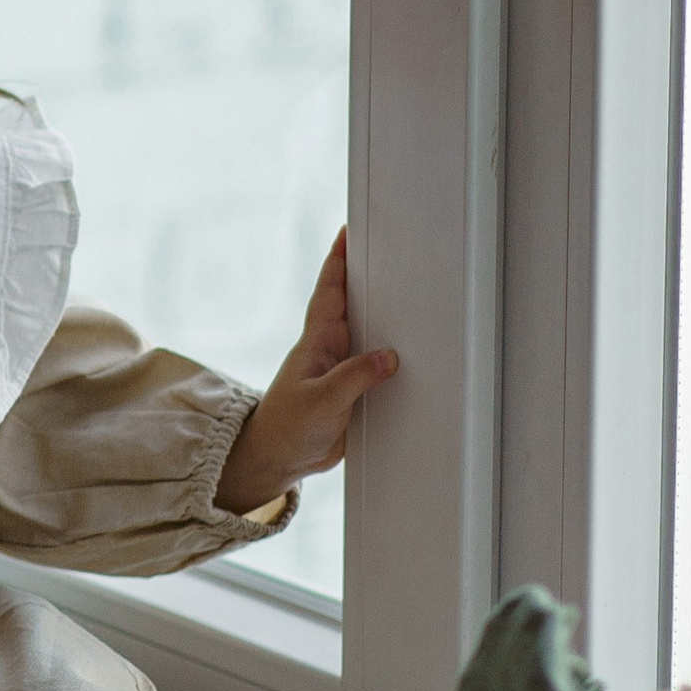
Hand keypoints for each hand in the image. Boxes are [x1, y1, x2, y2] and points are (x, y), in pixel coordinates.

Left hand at [213, 230, 397, 516]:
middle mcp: (330, 349)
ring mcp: (341, 369)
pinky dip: (391, 355)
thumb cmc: (287, 426)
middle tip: (388, 249)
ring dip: (384, 316)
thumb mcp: (322, 401)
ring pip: (368, 334)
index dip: (338, 260)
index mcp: (316, 341)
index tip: (348, 231)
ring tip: (408, 292)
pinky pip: (376, 365)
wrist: (278, 459)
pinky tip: (411, 354)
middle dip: (367, 277)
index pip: (329, 291)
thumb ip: (354, 378)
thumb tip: (390, 356)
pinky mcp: (353, 392)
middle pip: (352, 305)